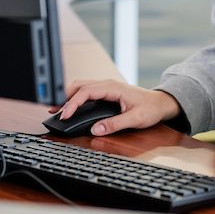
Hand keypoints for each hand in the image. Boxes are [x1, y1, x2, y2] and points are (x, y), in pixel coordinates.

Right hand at [52, 79, 180, 136]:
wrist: (160, 103)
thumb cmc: (150, 109)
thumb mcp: (135, 119)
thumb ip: (115, 124)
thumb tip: (96, 129)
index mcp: (113, 88)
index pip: (86, 92)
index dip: (73, 103)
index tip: (65, 115)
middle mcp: (108, 84)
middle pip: (79, 85)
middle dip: (64, 97)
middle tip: (54, 111)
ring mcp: (107, 87)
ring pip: (81, 87)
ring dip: (68, 96)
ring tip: (58, 110)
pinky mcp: (106, 92)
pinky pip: (87, 91)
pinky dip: (76, 98)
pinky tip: (71, 107)